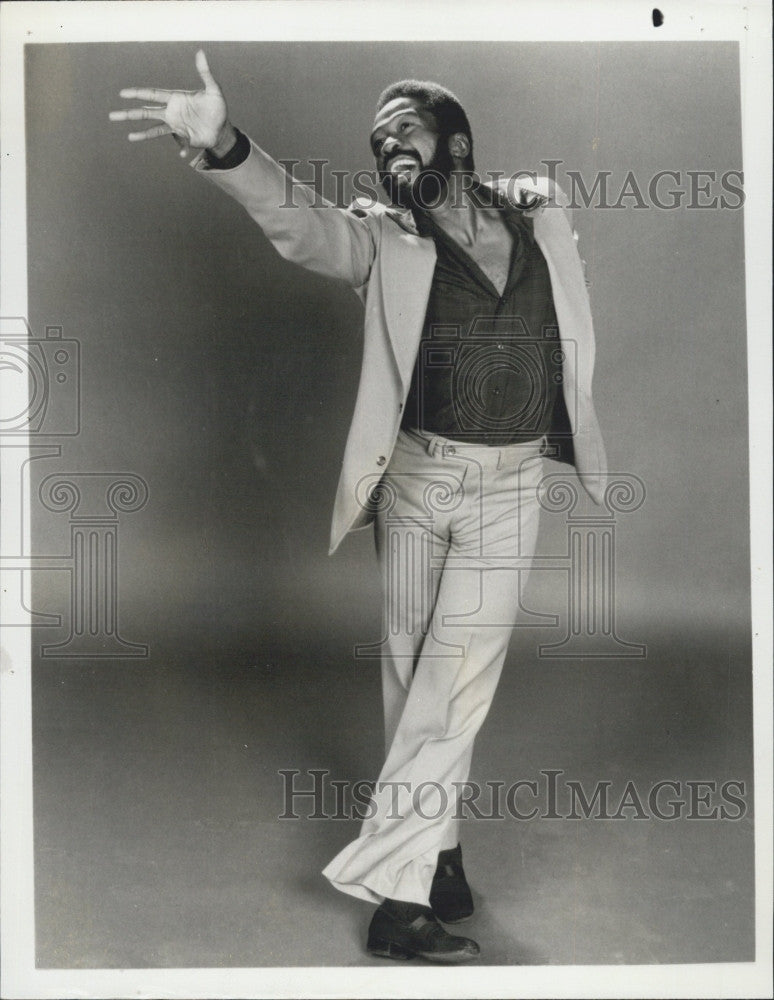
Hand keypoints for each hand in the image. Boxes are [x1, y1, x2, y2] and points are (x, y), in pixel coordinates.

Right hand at [109, 49, 233, 157]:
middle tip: (112, 116)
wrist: (223, 128)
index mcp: (175, 98)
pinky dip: (180, 148)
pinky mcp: (183, 138)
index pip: (152, 95)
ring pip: (154, 130)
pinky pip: (179, 144)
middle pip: (146, 113)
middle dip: (129, 114)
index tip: (122, 94)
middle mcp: (171, 112)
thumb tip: (200, 51)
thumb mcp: (213, 90)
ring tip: (129, 137)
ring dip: (142, 134)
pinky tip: (182, 154)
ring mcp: (176, 126)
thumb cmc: (217, 107)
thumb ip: (205, 73)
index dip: (137, 94)